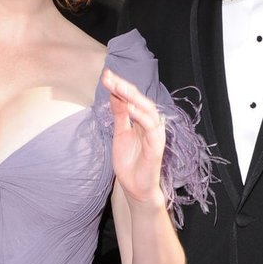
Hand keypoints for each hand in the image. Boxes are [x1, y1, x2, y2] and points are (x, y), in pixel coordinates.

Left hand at [103, 68, 167, 209]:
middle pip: (140, 99)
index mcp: (142, 120)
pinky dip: (142, 117)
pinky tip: (131, 108)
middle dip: (124, 87)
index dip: (120, 86)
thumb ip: (120, 114)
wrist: (134, 188)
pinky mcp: (157, 146)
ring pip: (147, 110)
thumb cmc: (129, 162)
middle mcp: (150, 124)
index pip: (132, 98)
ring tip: (118, 87)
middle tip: (109, 77)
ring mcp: (155, 134)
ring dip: (133, 97)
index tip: (105, 75)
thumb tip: (114, 93)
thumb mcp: (120, 133)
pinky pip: (151, 128)